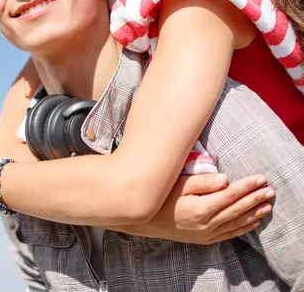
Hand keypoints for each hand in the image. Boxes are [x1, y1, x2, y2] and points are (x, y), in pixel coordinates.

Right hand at [112, 173, 274, 242]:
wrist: (144, 220)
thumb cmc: (160, 196)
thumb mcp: (178, 185)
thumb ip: (202, 182)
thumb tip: (226, 179)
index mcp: (201, 208)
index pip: (230, 195)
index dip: (247, 186)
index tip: (261, 178)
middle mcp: (206, 223)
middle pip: (236, 209)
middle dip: (255, 199)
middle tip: (271, 190)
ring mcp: (206, 233)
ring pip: (235, 223)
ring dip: (253, 214)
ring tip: (268, 206)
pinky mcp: (203, 238)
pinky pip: (228, 234)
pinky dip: (242, 228)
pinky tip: (253, 222)